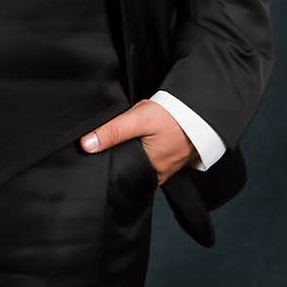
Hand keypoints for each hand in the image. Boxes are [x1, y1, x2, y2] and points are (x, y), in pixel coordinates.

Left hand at [79, 99, 199, 184]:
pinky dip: (142, 153)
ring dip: (131, 157)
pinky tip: (136, 143)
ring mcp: (166, 168)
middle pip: (130, 171)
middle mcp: (158, 174)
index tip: (93, 160)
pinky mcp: (170, 159)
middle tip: (102, 151)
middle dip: (118, 162)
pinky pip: (150, 160)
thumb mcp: (139, 118)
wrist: (200, 110)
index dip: (107, 167)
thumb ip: (113, 131)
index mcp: (149, 170)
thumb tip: (86, 144)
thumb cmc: (172, 116)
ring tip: (119, 145)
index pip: (121, 175)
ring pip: (140, 166)